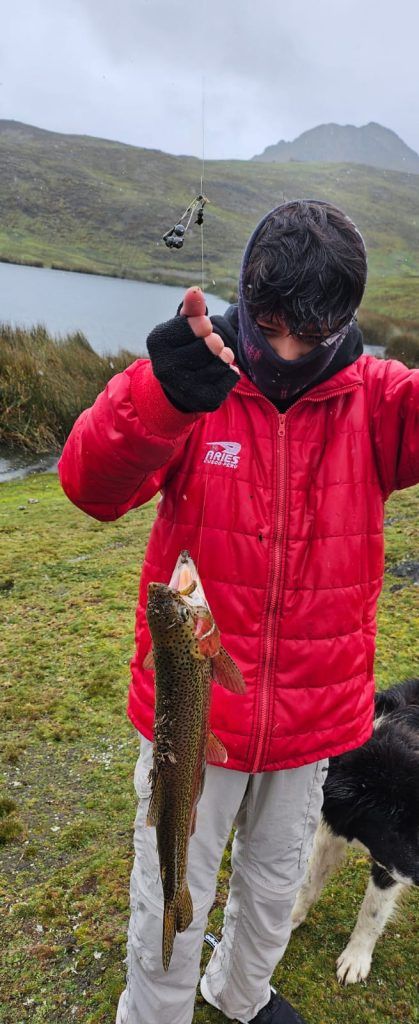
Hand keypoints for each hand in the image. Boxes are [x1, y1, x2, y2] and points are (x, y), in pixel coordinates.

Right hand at [146, 287, 239, 413]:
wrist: (179, 388)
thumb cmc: (183, 349)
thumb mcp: (183, 327)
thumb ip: (191, 309)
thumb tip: (195, 291)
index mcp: (157, 342)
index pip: (198, 325)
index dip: (205, 326)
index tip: (202, 329)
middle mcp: (165, 368)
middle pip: (211, 345)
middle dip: (215, 343)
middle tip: (209, 346)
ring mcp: (183, 388)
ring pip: (221, 362)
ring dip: (223, 358)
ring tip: (212, 360)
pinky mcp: (203, 401)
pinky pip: (230, 377)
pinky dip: (229, 372)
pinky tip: (216, 374)